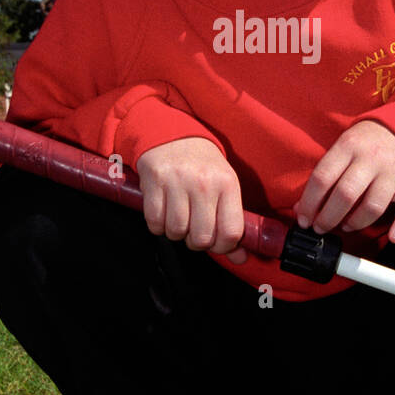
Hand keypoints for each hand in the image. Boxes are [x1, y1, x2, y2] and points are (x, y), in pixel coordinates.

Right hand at [135, 137, 247, 262]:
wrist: (173, 135)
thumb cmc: (203, 167)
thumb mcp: (225, 188)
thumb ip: (232, 223)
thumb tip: (240, 259)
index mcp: (227, 184)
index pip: (231, 232)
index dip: (224, 247)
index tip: (217, 243)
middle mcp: (204, 183)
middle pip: (202, 238)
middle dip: (197, 242)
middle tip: (195, 231)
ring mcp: (178, 182)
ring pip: (176, 232)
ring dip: (176, 233)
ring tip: (179, 219)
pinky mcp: (154, 181)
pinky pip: (155, 222)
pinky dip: (158, 226)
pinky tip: (164, 213)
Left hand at [293, 120, 394, 243]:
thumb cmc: (364, 144)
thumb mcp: (341, 149)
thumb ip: (323, 177)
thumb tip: (301, 209)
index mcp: (348, 146)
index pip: (322, 177)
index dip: (309, 203)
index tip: (304, 219)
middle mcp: (371, 158)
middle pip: (346, 194)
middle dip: (328, 217)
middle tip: (320, 227)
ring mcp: (393, 170)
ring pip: (373, 206)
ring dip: (356, 223)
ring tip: (345, 226)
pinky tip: (393, 237)